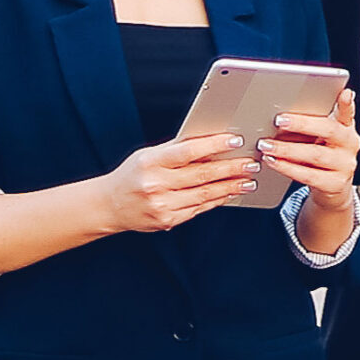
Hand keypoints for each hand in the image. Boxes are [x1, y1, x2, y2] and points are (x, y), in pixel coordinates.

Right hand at [98, 132, 260, 233]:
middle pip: (202, 174)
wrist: (108, 206)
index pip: (188, 151)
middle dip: (232, 168)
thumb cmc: (132, 175)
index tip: (235, 140)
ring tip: (248, 179)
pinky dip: (217, 200)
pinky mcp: (166, 221)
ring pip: (204, 194)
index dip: (214, 145)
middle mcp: (155, 185)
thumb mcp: (149, 154)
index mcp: (151, 162)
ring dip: (230, 186)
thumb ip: (177, 148)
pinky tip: (230, 193)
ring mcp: (161, 205)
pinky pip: (198, 209)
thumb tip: (211, 138)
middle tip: (251, 162)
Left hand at [259, 90, 359, 211]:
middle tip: (279, 120)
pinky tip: (274, 162)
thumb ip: (312, 124)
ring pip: (315, 154)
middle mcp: (350, 145)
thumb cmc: (322, 155)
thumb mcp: (322, 137)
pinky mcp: (335, 184)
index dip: (347, 104)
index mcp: (346, 128)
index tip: (344, 93)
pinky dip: (287, 167)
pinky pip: (308, 175)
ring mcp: (345, 165)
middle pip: (329, 131)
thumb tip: (284, 114)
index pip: (348, 113)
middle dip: (302, 124)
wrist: (332, 187)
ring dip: (288, 149)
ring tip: (267, 145)